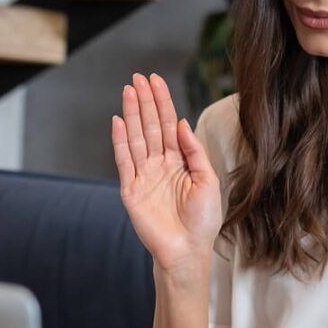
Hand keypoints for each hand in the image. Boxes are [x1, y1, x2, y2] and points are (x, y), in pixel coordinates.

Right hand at [113, 72, 222, 274]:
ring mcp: (144, 176)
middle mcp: (160, 165)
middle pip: (151, 126)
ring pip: (137, 138)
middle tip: (138, 77)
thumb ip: (195, 151)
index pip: (169, 125)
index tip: (156, 81)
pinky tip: (119, 121)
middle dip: (145, 102)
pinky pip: (124, 161)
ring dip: (132, 114)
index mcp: (180, 162)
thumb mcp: (208, 180)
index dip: (162, 102)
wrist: (188, 250)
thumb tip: (181, 123)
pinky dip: (120, 141)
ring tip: (128, 91)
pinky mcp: (131, 190)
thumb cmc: (202, 220)